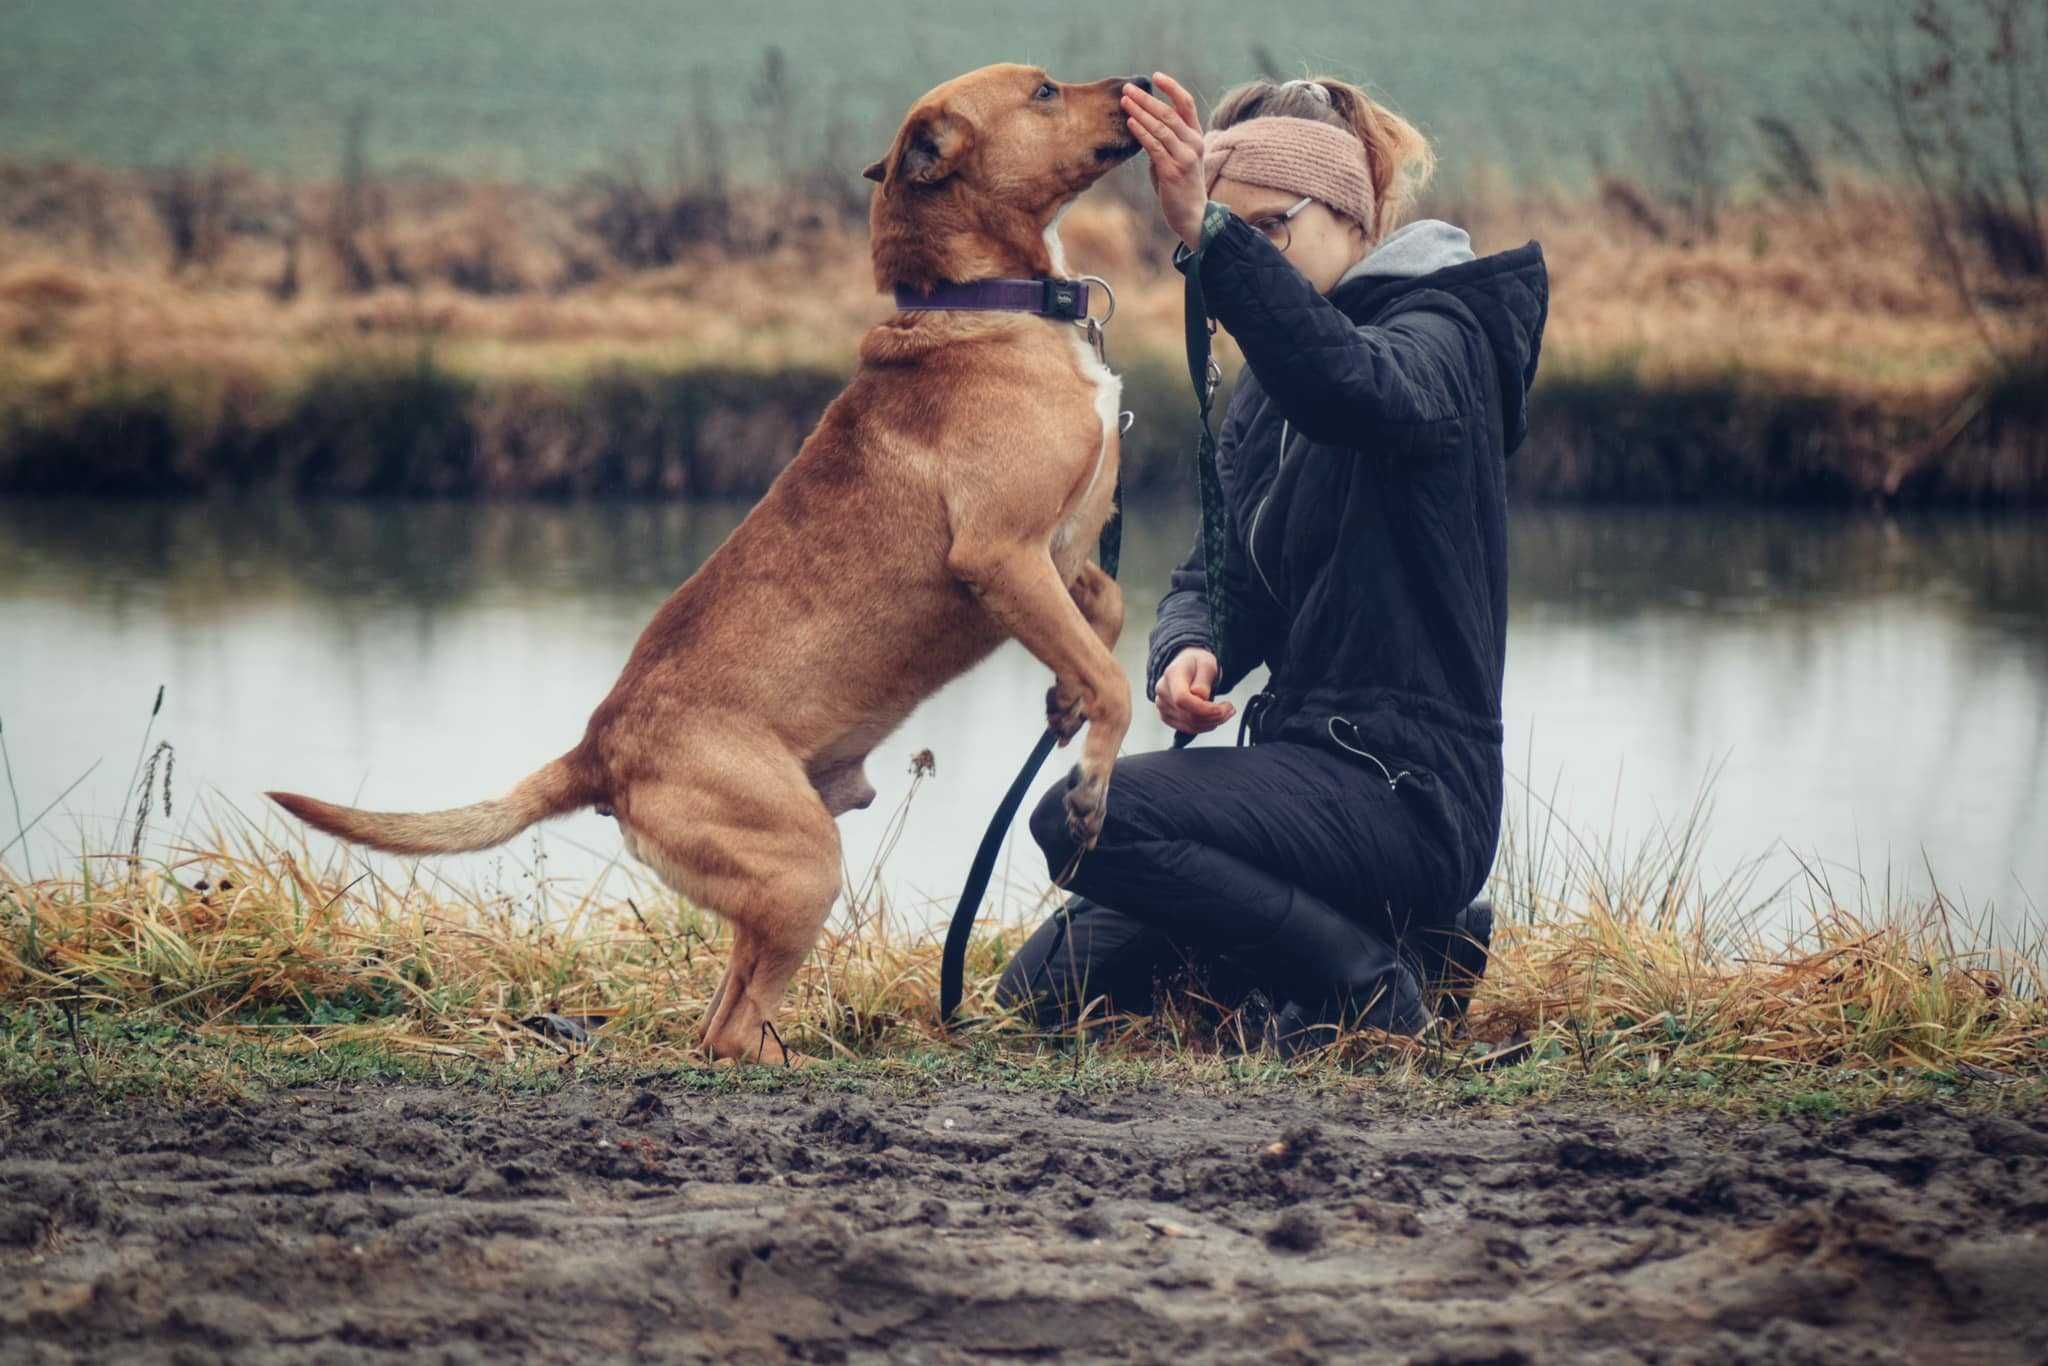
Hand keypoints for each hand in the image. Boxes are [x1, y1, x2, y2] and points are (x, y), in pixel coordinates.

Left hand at [1121, 71, 1206, 250]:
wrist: (1193, 216)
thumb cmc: (1181, 187)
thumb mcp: (1177, 158)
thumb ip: (1164, 142)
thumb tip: (1143, 125)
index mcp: (1196, 136)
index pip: (1186, 104)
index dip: (1171, 87)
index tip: (1155, 76)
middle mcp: (1193, 143)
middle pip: (1169, 112)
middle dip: (1146, 99)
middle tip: (1128, 89)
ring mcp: (1184, 157)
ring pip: (1160, 127)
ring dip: (1140, 112)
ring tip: (1125, 102)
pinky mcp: (1172, 171)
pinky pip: (1154, 146)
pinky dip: (1141, 132)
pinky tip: (1130, 123)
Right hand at [1155, 646, 1233, 734]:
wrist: (1186, 666)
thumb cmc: (1197, 663)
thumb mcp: (1207, 664)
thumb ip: (1203, 680)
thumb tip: (1201, 697)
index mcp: (1172, 675)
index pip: (1182, 699)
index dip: (1203, 709)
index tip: (1222, 708)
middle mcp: (1163, 691)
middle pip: (1188, 715)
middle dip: (1214, 717)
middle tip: (1230, 709)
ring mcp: (1162, 705)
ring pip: (1189, 725)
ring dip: (1212, 723)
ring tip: (1225, 712)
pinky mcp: (1166, 716)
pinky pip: (1187, 728)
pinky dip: (1204, 726)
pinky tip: (1213, 717)